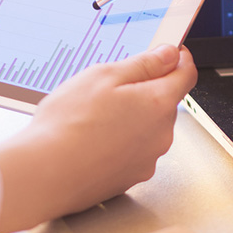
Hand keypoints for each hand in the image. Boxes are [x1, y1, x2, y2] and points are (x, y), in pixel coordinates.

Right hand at [0, 45, 196, 232]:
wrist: (47, 173)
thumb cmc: (69, 124)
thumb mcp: (104, 75)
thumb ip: (143, 64)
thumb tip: (168, 55)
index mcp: (159, 103)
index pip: (185, 74)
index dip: (177, 59)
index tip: (167, 53)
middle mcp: (161, 135)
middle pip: (163, 103)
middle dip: (142, 92)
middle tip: (107, 89)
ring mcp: (147, 160)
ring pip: (146, 129)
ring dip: (128, 120)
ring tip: (91, 118)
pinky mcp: (130, 179)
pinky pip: (131, 152)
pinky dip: (117, 144)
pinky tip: (91, 140)